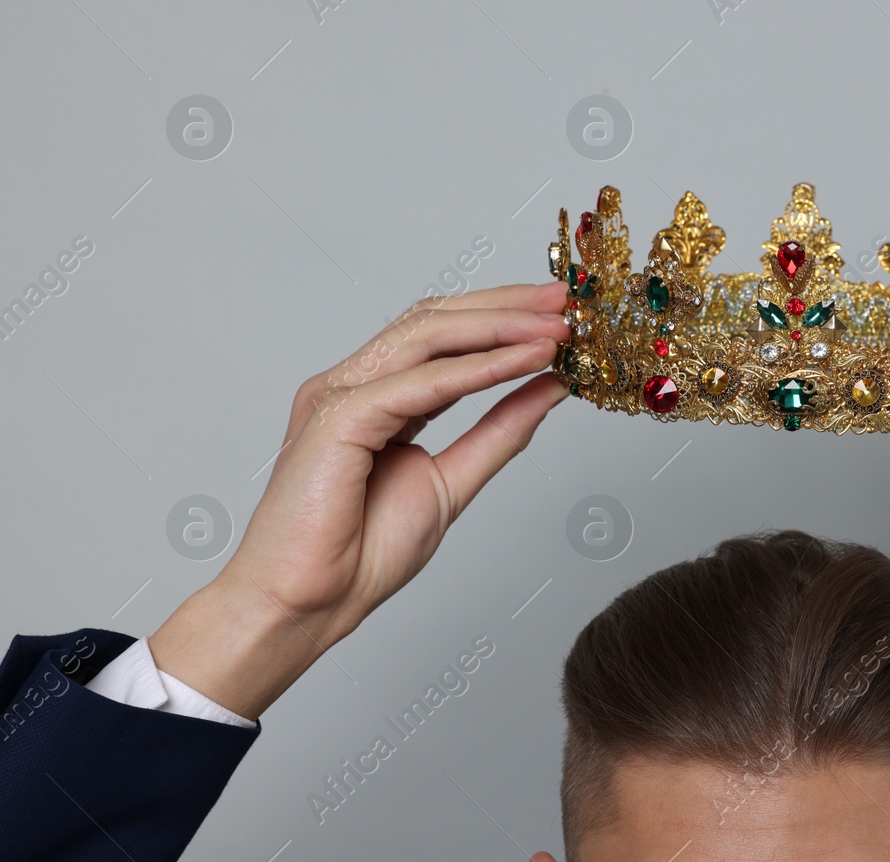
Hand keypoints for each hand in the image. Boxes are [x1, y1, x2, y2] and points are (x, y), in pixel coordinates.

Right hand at [149, 283, 570, 718]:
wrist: (306, 606)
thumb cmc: (359, 554)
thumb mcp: (453, 480)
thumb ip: (500, 431)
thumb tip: (550, 387)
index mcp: (374, 396)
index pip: (441, 335)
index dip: (501, 317)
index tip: (558, 312)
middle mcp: (353, 385)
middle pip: (435, 322)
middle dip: (506, 306)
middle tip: (566, 301)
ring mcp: (340, 395)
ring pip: (427, 336)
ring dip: (499, 326)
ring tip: (555, 326)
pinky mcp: (338, 417)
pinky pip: (422, 382)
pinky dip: (479, 368)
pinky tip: (525, 360)